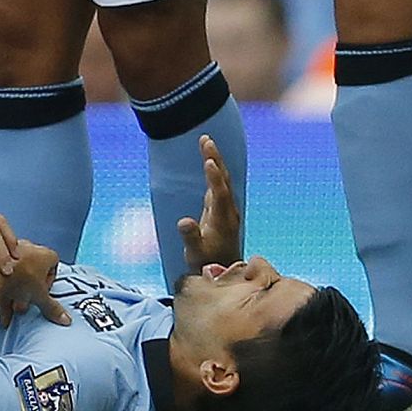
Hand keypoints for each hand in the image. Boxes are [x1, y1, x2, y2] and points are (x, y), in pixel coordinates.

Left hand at [0, 240, 69, 328]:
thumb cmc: (19, 279)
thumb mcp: (40, 297)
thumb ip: (53, 308)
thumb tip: (65, 319)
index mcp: (44, 254)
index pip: (53, 264)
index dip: (49, 280)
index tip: (43, 293)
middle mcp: (28, 248)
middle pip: (32, 271)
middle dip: (27, 292)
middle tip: (22, 306)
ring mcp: (11, 250)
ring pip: (14, 274)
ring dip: (12, 294)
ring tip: (7, 312)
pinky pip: (0, 273)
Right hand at [177, 134, 241, 272]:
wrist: (222, 271)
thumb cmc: (207, 262)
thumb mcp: (195, 253)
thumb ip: (190, 237)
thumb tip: (184, 221)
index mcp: (223, 220)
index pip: (220, 193)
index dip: (215, 177)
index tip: (209, 160)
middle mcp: (227, 210)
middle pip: (223, 180)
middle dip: (215, 159)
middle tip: (206, 139)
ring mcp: (225, 208)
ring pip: (222, 179)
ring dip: (215, 159)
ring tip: (205, 141)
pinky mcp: (220, 208)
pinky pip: (218, 182)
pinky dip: (214, 168)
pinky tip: (209, 158)